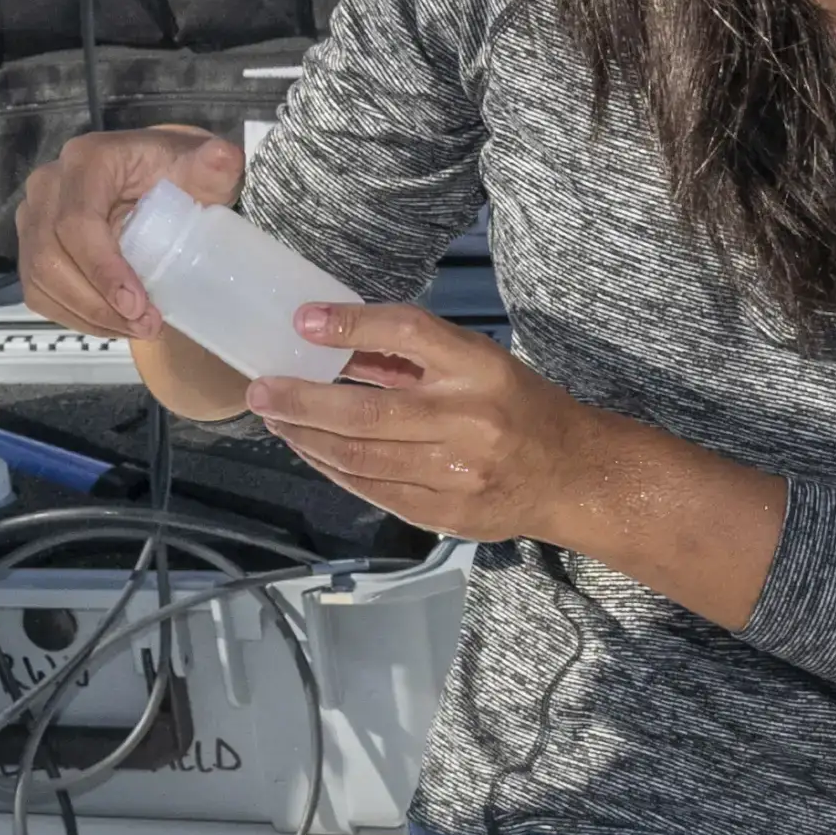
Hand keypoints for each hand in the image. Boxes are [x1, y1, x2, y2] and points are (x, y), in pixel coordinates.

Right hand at [1, 122, 245, 344]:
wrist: (158, 179)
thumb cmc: (179, 173)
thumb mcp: (204, 167)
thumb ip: (215, 163)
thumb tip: (222, 158)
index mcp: (87, 160)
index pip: (76, 221)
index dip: (102, 268)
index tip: (138, 304)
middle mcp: (50, 185)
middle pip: (50, 256)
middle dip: (98, 302)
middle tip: (146, 325)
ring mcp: (34, 217)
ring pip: (41, 279)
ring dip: (89, 315)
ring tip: (137, 329)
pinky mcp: (32, 247)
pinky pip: (39, 292)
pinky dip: (76, 317)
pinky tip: (115, 325)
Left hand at [254, 301, 621, 543]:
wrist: (573, 475)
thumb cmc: (517, 406)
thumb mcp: (477, 362)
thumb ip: (408, 357)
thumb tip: (329, 342)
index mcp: (481, 367)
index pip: (408, 333)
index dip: (352, 324)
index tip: (303, 320)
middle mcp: (470, 419)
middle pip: (368, 411)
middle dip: (303, 402)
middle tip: (261, 391)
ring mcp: (458, 473)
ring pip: (362, 458)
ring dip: (309, 439)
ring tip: (277, 421)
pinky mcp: (448, 514)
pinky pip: (376, 491)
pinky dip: (336, 471)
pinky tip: (313, 452)